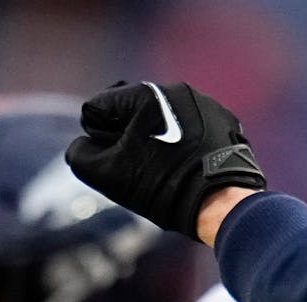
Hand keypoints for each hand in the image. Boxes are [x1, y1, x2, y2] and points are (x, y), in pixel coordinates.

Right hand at [65, 81, 266, 239]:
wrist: (223, 206)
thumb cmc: (163, 188)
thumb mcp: (105, 174)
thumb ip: (80, 153)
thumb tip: (88, 142)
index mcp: (146, 93)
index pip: (99, 110)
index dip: (101, 139)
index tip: (123, 159)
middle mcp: (178, 90)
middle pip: (132, 113)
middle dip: (131, 138)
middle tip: (145, 166)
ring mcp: (206, 104)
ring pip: (164, 121)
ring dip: (159, 140)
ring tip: (169, 168)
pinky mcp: (225, 121)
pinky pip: (192, 128)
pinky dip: (186, 144)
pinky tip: (191, 166)